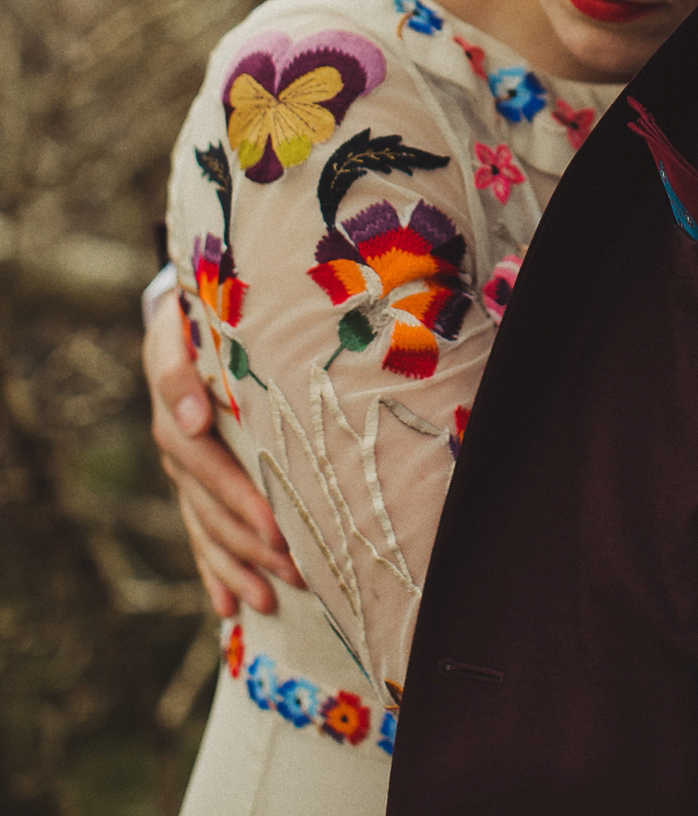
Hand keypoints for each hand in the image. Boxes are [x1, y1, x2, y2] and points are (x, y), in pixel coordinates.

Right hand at [144, 290, 304, 616]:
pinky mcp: (192, 485)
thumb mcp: (183, 326)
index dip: (235, 492)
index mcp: (177, 408)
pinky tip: (230, 608)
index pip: (203, 459)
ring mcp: (183, 470)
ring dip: (239, 566)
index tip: (270, 522)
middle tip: (294, 566)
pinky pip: (199, 535)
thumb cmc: (200, 315)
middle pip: (209, 505)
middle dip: (251, 540)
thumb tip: (194, 420)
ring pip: (207, 528)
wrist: (183, 316)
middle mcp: (177, 445)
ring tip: (274, 598)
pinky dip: (215, 572)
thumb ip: (180, 369)